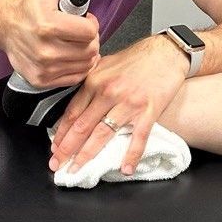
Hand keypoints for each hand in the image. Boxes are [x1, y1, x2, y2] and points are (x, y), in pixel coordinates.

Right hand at [4, 0, 104, 88]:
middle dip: (90, 40)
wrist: (6, 26)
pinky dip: (77, 68)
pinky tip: (70, 56)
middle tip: (80, 33)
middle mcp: (44, 50)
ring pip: (85, 66)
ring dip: (86, 54)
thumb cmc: (33, 4)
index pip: (89, 32)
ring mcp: (42, 68)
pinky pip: (74, 78)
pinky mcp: (40, 80)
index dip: (91, 24)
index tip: (85, 20)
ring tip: (75, 44)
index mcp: (48, 25)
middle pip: (90, 50)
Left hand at [49, 35, 188, 175]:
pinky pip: (138, 138)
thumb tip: (75, 102)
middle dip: (66, 149)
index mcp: (95, 81)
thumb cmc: (137, 58)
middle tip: (56, 165)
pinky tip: (125, 169)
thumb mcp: (106, 64)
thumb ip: (90, 82)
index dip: (61, 134)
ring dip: (87, 155)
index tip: (54, 148)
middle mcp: (108, 92)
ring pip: (102, 134)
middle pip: (82, 126)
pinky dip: (131, 155)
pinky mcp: (149, 111)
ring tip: (77, 169)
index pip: (72, 113)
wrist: (167, 51)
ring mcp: (129, 103)